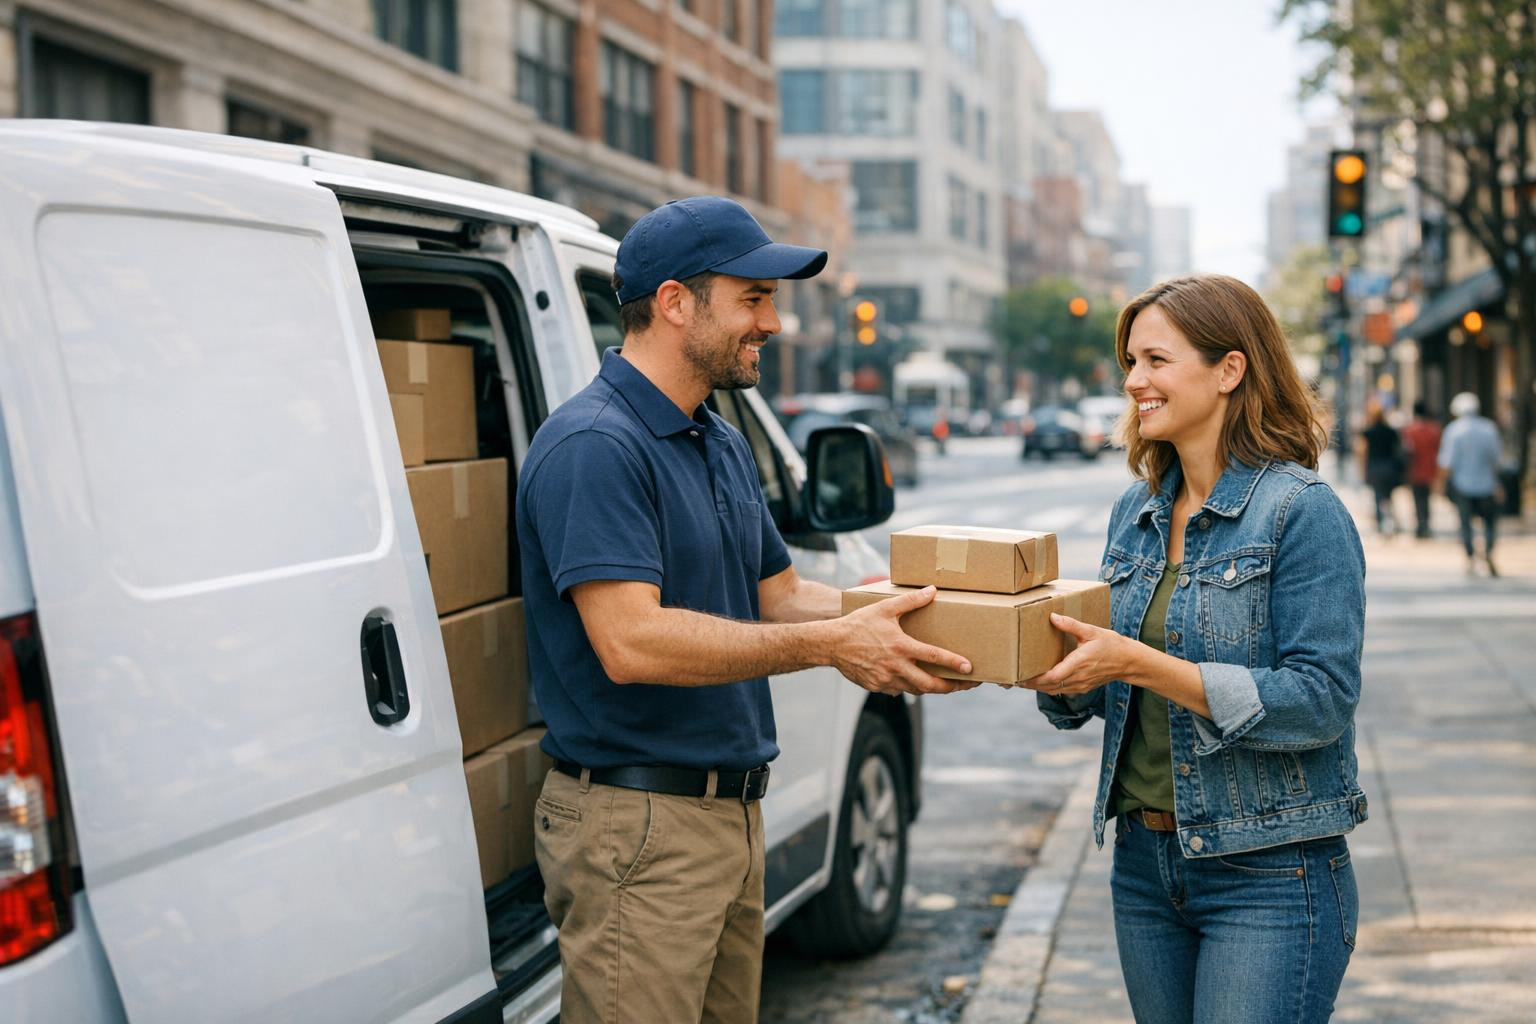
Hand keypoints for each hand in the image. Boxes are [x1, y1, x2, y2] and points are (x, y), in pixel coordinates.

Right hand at [834, 586, 979, 696]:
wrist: (831, 644)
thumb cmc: (858, 623)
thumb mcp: (884, 608)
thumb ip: (910, 600)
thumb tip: (932, 591)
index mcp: (900, 646)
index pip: (933, 656)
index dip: (953, 663)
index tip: (969, 669)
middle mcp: (895, 666)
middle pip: (929, 684)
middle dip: (950, 687)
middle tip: (964, 685)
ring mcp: (886, 679)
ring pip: (916, 690)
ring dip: (932, 688)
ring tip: (946, 684)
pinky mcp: (877, 687)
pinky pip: (899, 690)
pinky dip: (910, 686)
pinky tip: (915, 680)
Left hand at [1022, 613, 1137, 697]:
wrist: (1129, 661)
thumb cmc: (1111, 644)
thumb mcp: (1091, 631)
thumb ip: (1071, 624)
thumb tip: (1052, 616)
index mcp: (1079, 663)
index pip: (1053, 677)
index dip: (1035, 679)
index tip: (1020, 676)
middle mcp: (1078, 678)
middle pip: (1049, 687)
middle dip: (1030, 684)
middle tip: (1012, 680)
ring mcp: (1081, 685)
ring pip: (1054, 690)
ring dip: (1037, 687)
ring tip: (1020, 681)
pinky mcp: (1082, 687)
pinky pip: (1061, 690)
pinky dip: (1048, 688)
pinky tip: (1039, 682)